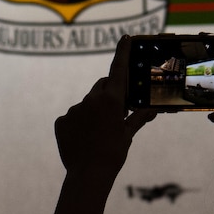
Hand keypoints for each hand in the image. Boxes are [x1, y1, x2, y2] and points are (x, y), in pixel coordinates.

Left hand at [54, 36, 154, 182]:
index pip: (117, 70)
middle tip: (116, 111)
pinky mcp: (61, 121)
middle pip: (101, 87)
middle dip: (109, 94)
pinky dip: (79, 124)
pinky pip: (72, 117)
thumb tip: (152, 109)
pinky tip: (84, 139)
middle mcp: (90, 100)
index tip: (124, 38)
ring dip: (93, 112)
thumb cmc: (113, 154)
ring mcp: (73, 110)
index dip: (121, 52)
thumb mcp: (128, 134)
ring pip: (86, 104)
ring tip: (98, 134)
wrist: (88, 175)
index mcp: (111, 100)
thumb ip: (138, 118)